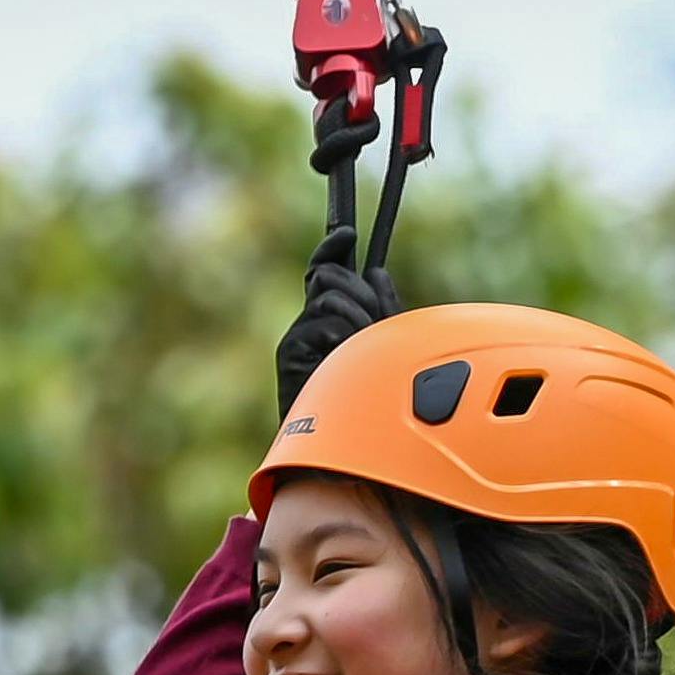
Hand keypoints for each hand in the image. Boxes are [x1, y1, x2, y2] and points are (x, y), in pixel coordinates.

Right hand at [275, 238, 394, 419]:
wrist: (344, 441)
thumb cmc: (367, 400)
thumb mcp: (385, 344)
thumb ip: (384, 308)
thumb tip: (377, 272)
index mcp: (328, 319)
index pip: (324, 272)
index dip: (331, 249)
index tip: (347, 233)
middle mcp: (309, 323)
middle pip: (329, 276)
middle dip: (359, 293)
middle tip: (371, 323)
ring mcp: (297, 336)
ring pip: (330, 297)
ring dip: (356, 319)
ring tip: (359, 351)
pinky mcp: (288, 351)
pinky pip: (324, 323)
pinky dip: (343, 338)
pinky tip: (342, 362)